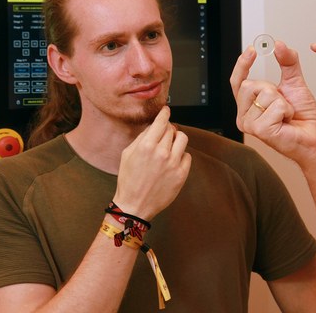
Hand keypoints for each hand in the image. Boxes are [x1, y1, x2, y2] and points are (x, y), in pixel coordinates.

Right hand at [113, 106, 190, 220]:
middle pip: (172, 129)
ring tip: (169, 147)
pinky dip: (181, 156)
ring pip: (182, 139)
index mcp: (146, 146)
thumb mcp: (128, 154)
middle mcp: (161, 153)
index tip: (166, 110)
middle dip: (168, 130)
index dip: (165, 114)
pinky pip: (187, 156)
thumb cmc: (129, 179)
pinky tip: (172, 162)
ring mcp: (173, 164)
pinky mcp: (181, 175)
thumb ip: (142, 137)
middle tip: (163, 135)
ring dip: (176, 140)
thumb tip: (154, 126)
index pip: (161, 121)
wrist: (134, 205)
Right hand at [230, 40, 315, 169]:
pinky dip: (286, 111)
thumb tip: (278, 45)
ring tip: (285, 114)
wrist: (313, 138)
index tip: (252, 50)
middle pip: (250, 84)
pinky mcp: (259, 131)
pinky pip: (273, 107)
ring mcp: (249, 124)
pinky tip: (286, 121)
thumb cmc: (303, 117)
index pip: (237, 81)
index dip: (242, 65)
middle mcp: (244, 115)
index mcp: (248, 105)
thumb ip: (288, 62)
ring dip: (282, 102)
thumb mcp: (295, 83)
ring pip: (263, 94)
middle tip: (283, 103)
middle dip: (272, 89)